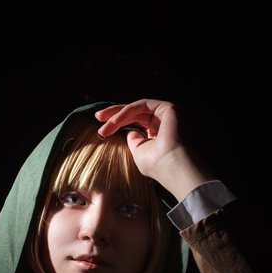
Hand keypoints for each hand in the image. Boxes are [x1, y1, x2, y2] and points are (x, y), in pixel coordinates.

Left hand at [95, 99, 212, 201]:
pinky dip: (126, 112)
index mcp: (157, 133)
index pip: (135, 123)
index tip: (101, 131)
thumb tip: (128, 132)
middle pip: (134, 113)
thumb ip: (133, 141)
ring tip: (103, 125)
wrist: (174, 166)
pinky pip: (141, 105)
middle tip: (97, 118)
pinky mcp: (167, 107)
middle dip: (113, 115)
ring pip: (136, 108)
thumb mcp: (139, 153)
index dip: (117, 124)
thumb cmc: (157, 165)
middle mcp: (162, 122)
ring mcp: (166, 114)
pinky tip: (114, 122)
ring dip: (116, 115)